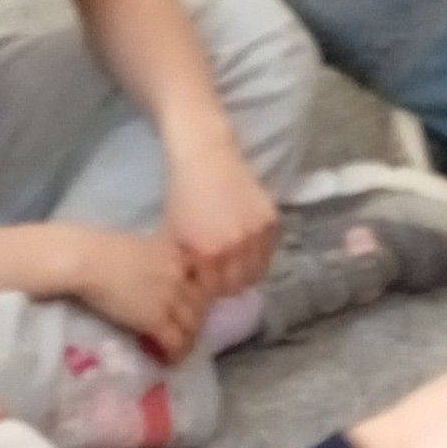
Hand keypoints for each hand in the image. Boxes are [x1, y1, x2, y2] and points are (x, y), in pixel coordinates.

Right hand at [55, 225, 208, 362]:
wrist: (86, 260)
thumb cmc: (100, 249)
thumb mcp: (140, 246)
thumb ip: (157, 260)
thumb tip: (154, 276)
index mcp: (177, 254)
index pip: (205, 278)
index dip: (203, 295)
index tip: (195, 305)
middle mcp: (180, 276)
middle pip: (201, 304)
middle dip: (196, 321)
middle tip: (187, 332)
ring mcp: (170, 299)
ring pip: (192, 326)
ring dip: (188, 341)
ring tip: (180, 350)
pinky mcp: (156, 320)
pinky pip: (175, 341)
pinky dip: (175, 353)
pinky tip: (169, 360)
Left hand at [160, 132, 278, 297]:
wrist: (205, 157)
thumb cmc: (182, 194)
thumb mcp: (174, 234)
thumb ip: (187, 265)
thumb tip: (196, 287)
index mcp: (209, 253)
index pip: (216, 290)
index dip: (210, 289)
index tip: (206, 283)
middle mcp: (237, 247)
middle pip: (239, 284)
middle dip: (228, 283)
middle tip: (221, 274)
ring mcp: (257, 234)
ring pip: (258, 270)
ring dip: (246, 270)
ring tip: (235, 262)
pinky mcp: (272, 221)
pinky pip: (269, 250)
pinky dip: (259, 253)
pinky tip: (246, 245)